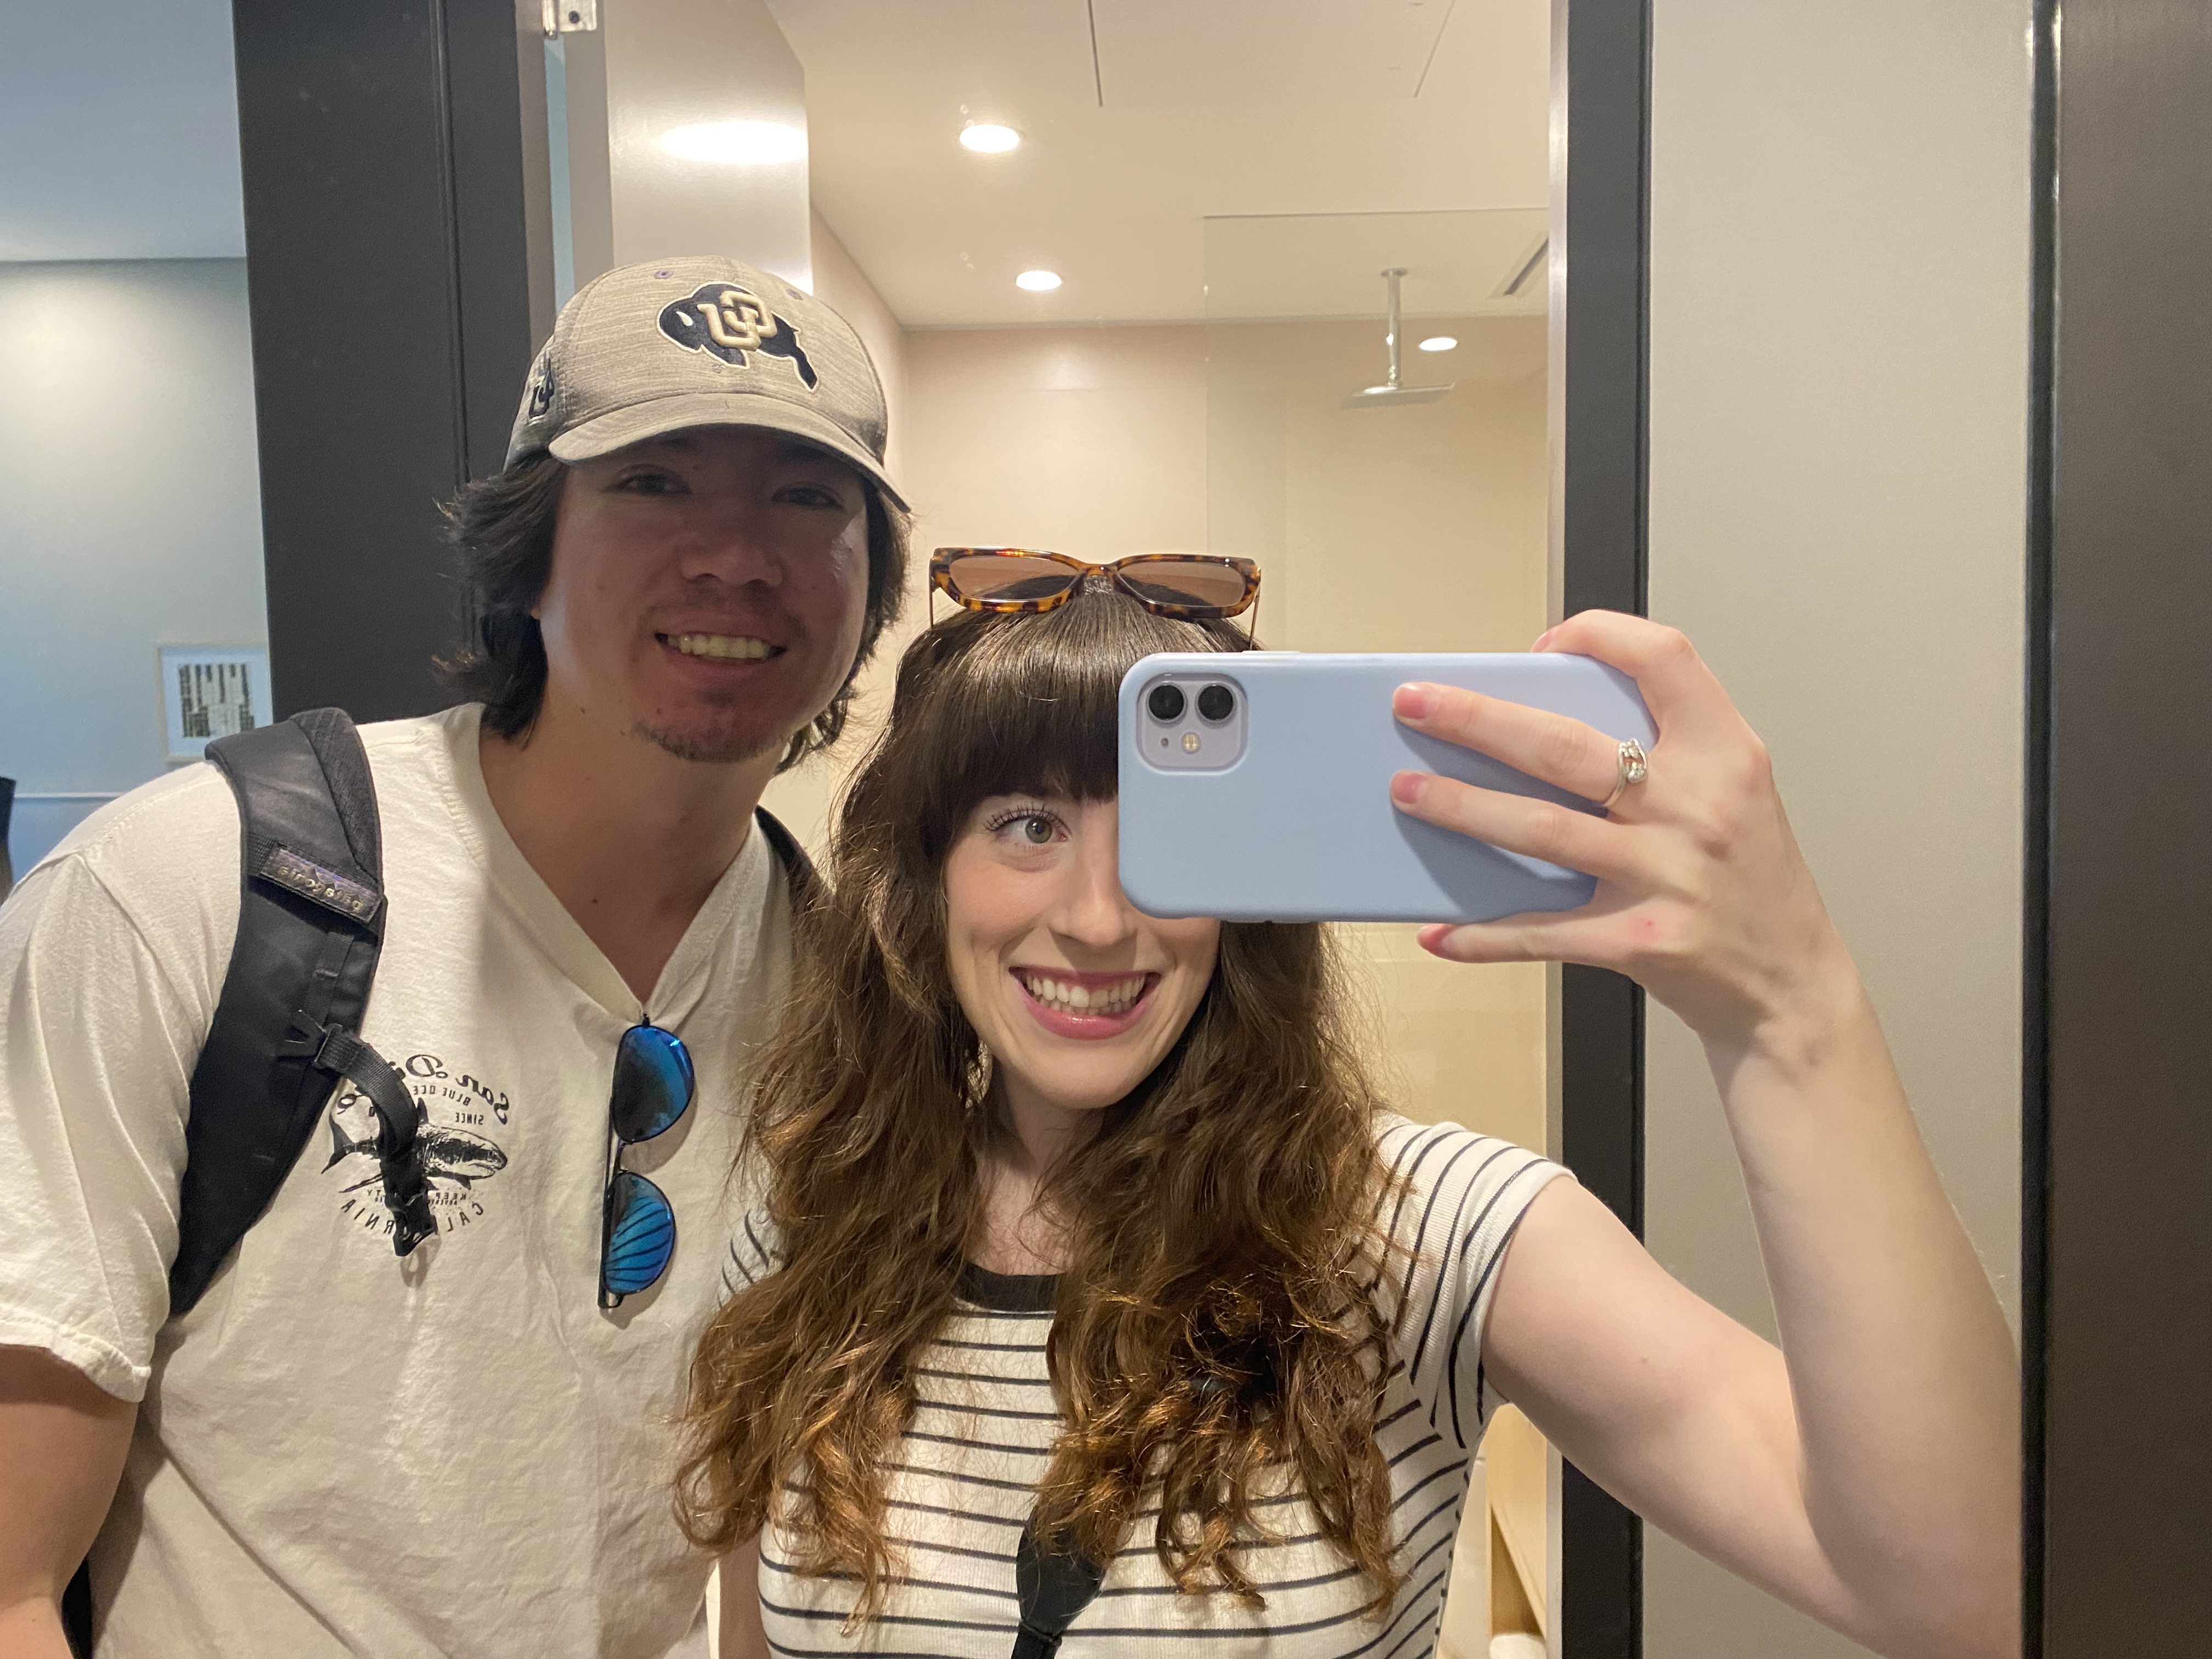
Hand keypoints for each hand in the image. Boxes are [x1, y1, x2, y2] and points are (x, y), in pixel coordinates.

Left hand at [1388, 610, 1851, 1049]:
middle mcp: (1697, 808)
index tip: (1543, 646)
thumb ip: (1666, 750)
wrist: (1794, 985)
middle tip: (1414, 704)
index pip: (1663, 658)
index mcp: (1726, 754)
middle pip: (1566, 748)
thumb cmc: (1753, 882)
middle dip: (1477, 720)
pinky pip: (1544, 934)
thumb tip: (1545, 718)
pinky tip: (1440, 931)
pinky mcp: (1642, 943)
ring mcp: (1668, 877)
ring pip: (1541, 831)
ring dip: (1462, 808)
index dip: (1598, 635)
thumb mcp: (1736, 792)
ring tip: (1406, 790)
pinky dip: (1485, 935)